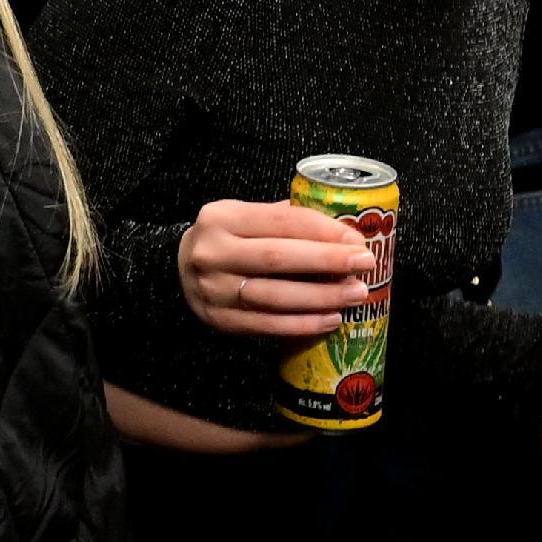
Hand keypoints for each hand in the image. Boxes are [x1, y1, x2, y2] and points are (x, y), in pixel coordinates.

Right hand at [178, 200, 383, 340]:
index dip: (323, 230)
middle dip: (328, 261)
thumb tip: (343, 230)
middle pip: (278, 257)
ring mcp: (213, 289)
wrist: (177, 271)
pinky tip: (330, 319)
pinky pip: (267, 325)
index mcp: (222, 217)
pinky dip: (302, 324)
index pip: (281, 220)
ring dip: (321, 297)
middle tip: (365, 265)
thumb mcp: (243, 217)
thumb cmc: (226, 240)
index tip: (357, 239)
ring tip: (355, 294)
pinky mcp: (219, 320)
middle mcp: (213, 252)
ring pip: (275, 296)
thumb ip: (284, 219)